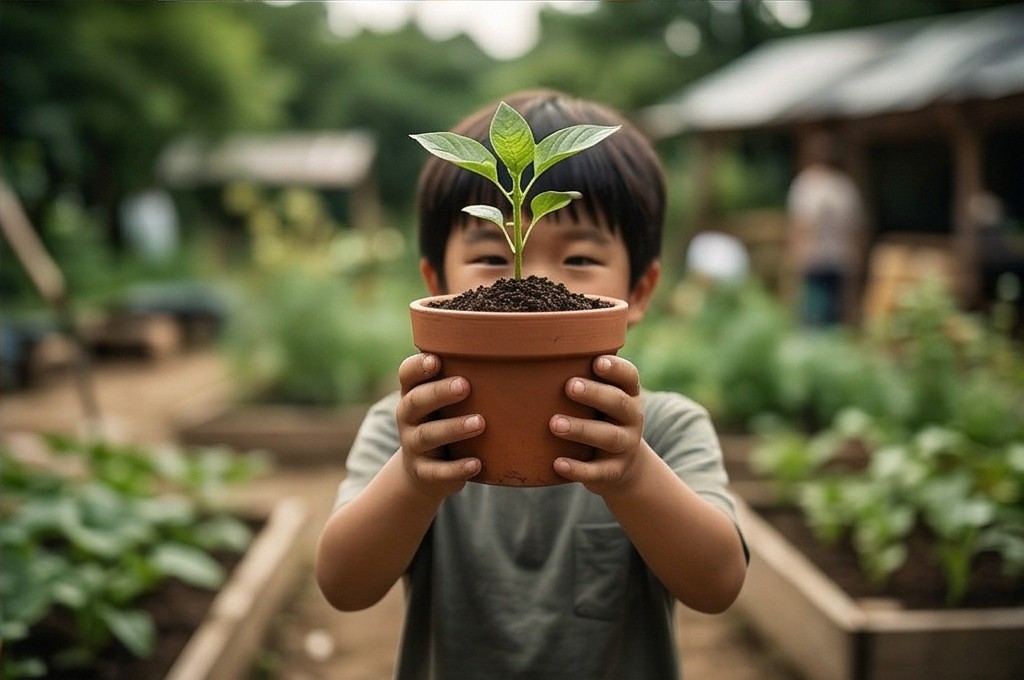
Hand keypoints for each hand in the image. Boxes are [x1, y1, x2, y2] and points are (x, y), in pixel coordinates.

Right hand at [395, 353, 482, 497]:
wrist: (424, 473)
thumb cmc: (444, 422)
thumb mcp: (445, 402)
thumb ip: (463, 379)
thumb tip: (510, 350)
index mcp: (413, 393)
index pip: (407, 374)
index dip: (418, 367)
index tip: (436, 360)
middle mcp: (408, 418)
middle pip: (416, 402)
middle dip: (439, 393)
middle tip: (465, 386)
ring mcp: (413, 446)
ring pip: (428, 436)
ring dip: (453, 428)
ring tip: (480, 422)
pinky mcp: (424, 473)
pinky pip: (438, 471)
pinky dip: (457, 468)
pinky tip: (476, 463)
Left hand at [550, 355, 645, 493]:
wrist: (622, 467)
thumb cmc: (600, 420)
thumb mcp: (601, 400)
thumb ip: (581, 379)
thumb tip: (533, 353)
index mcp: (628, 394)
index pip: (629, 377)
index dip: (616, 369)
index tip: (597, 362)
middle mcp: (632, 418)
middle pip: (618, 403)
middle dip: (595, 394)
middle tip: (569, 387)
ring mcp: (626, 446)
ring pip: (608, 436)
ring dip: (582, 429)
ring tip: (555, 424)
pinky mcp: (614, 472)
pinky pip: (598, 471)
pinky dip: (578, 469)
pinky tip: (558, 463)